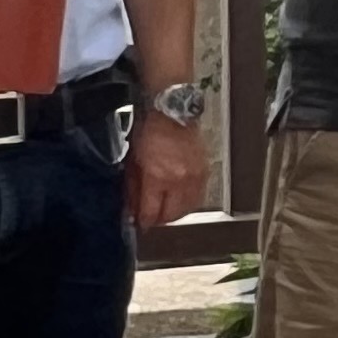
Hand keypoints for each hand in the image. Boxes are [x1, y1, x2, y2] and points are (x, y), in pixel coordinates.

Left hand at [126, 112, 208, 230]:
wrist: (172, 114)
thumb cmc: (150, 132)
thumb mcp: (132, 162)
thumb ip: (133, 188)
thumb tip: (132, 208)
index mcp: (158, 177)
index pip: (151, 212)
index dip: (144, 222)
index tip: (140, 223)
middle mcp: (179, 180)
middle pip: (172, 215)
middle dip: (160, 220)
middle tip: (152, 219)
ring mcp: (195, 177)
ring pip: (188, 209)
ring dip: (175, 213)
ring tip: (166, 210)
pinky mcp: (204, 172)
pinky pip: (198, 197)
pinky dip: (188, 202)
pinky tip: (180, 199)